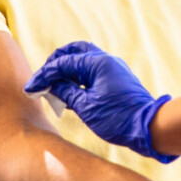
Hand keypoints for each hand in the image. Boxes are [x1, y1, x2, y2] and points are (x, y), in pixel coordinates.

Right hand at [24, 40, 174, 162]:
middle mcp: (106, 61)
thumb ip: (66, 93)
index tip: (31, 87)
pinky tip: (68, 94)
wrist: (149, 127)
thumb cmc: (118, 118)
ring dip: (66, 72)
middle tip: (43, 79)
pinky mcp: (116, 81)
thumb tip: (52, 85)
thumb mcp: (86, 107)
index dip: (44, 75)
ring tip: (52, 88)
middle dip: (56, 63)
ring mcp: (112, 70)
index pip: (63, 63)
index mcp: (97, 63)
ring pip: (83, 62)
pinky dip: (77, 80)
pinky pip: (91, 74)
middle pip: (74, 52)